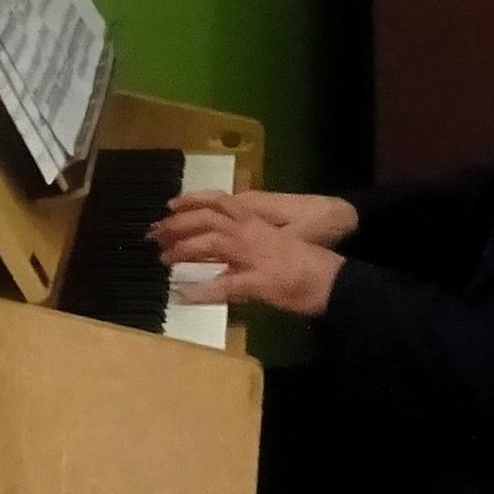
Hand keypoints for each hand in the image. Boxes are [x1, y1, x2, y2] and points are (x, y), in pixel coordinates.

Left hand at [156, 189, 347, 317]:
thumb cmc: (309, 265)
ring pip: (213, 243)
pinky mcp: (261, 282)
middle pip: (209, 219)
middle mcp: (254, 233)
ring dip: (185, 249)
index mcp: (259, 223)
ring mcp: (257, 256)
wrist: (338, 282)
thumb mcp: (276, 245)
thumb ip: (250, 242)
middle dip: (178, 224)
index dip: (194, 200)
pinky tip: (182, 294)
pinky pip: (225, 285)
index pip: (222, 201)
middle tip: (155, 234)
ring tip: (164, 259)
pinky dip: (201, 290)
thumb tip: (226, 249)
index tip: (170, 204)